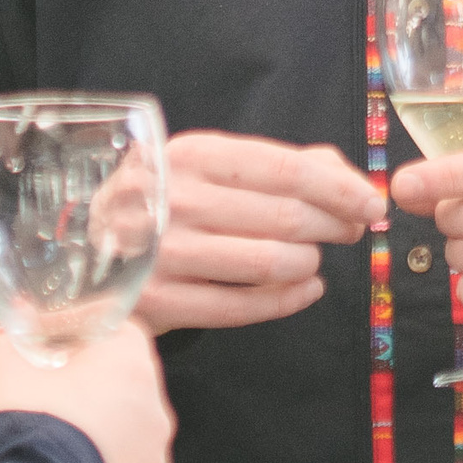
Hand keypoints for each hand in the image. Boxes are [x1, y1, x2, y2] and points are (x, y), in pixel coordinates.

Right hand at [0, 319, 174, 462]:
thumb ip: (13, 336)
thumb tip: (17, 321)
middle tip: (48, 399)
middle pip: (125, 384)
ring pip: (128, 436)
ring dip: (99, 436)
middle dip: (90, 388)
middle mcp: (154, 410)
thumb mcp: (1, 366)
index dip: (79, 334)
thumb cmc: (20, 431)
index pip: (116, 330)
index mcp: (129, 364)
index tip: (50, 346)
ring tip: (56, 450)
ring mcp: (155, 462)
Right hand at [137, 132, 376, 333]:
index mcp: (191, 154)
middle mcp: (174, 199)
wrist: (89, 253)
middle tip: (351, 232)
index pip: (286, 168)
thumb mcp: (215, 167)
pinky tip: (305, 290)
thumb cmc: (170, 205)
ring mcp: (163, 253)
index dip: (341, 188)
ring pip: (272, 263)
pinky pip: (246, 307)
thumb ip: (288, 164)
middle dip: (336, 226)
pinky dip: (290, 300)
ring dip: (309, 263)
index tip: (373, 203)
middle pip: (287, 216)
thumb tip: (351, 180)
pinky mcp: (158, 302)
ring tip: (312, 259)